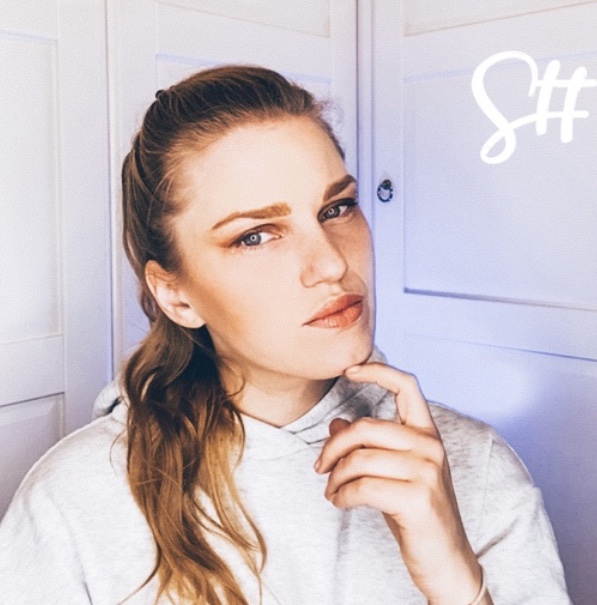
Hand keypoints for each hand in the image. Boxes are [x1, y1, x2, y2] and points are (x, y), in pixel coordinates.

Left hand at [314, 362, 486, 604]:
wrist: (446, 560)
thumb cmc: (416, 512)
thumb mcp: (393, 471)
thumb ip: (369, 445)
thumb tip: (336, 423)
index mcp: (427, 433)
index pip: (406, 385)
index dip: (376, 371)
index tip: (348, 370)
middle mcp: (430, 446)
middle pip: (365, 427)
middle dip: (333, 447)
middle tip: (319, 466)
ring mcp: (426, 471)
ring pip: (359, 459)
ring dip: (334, 477)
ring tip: (331, 489)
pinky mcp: (417, 499)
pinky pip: (361, 487)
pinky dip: (341, 495)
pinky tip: (339, 502)